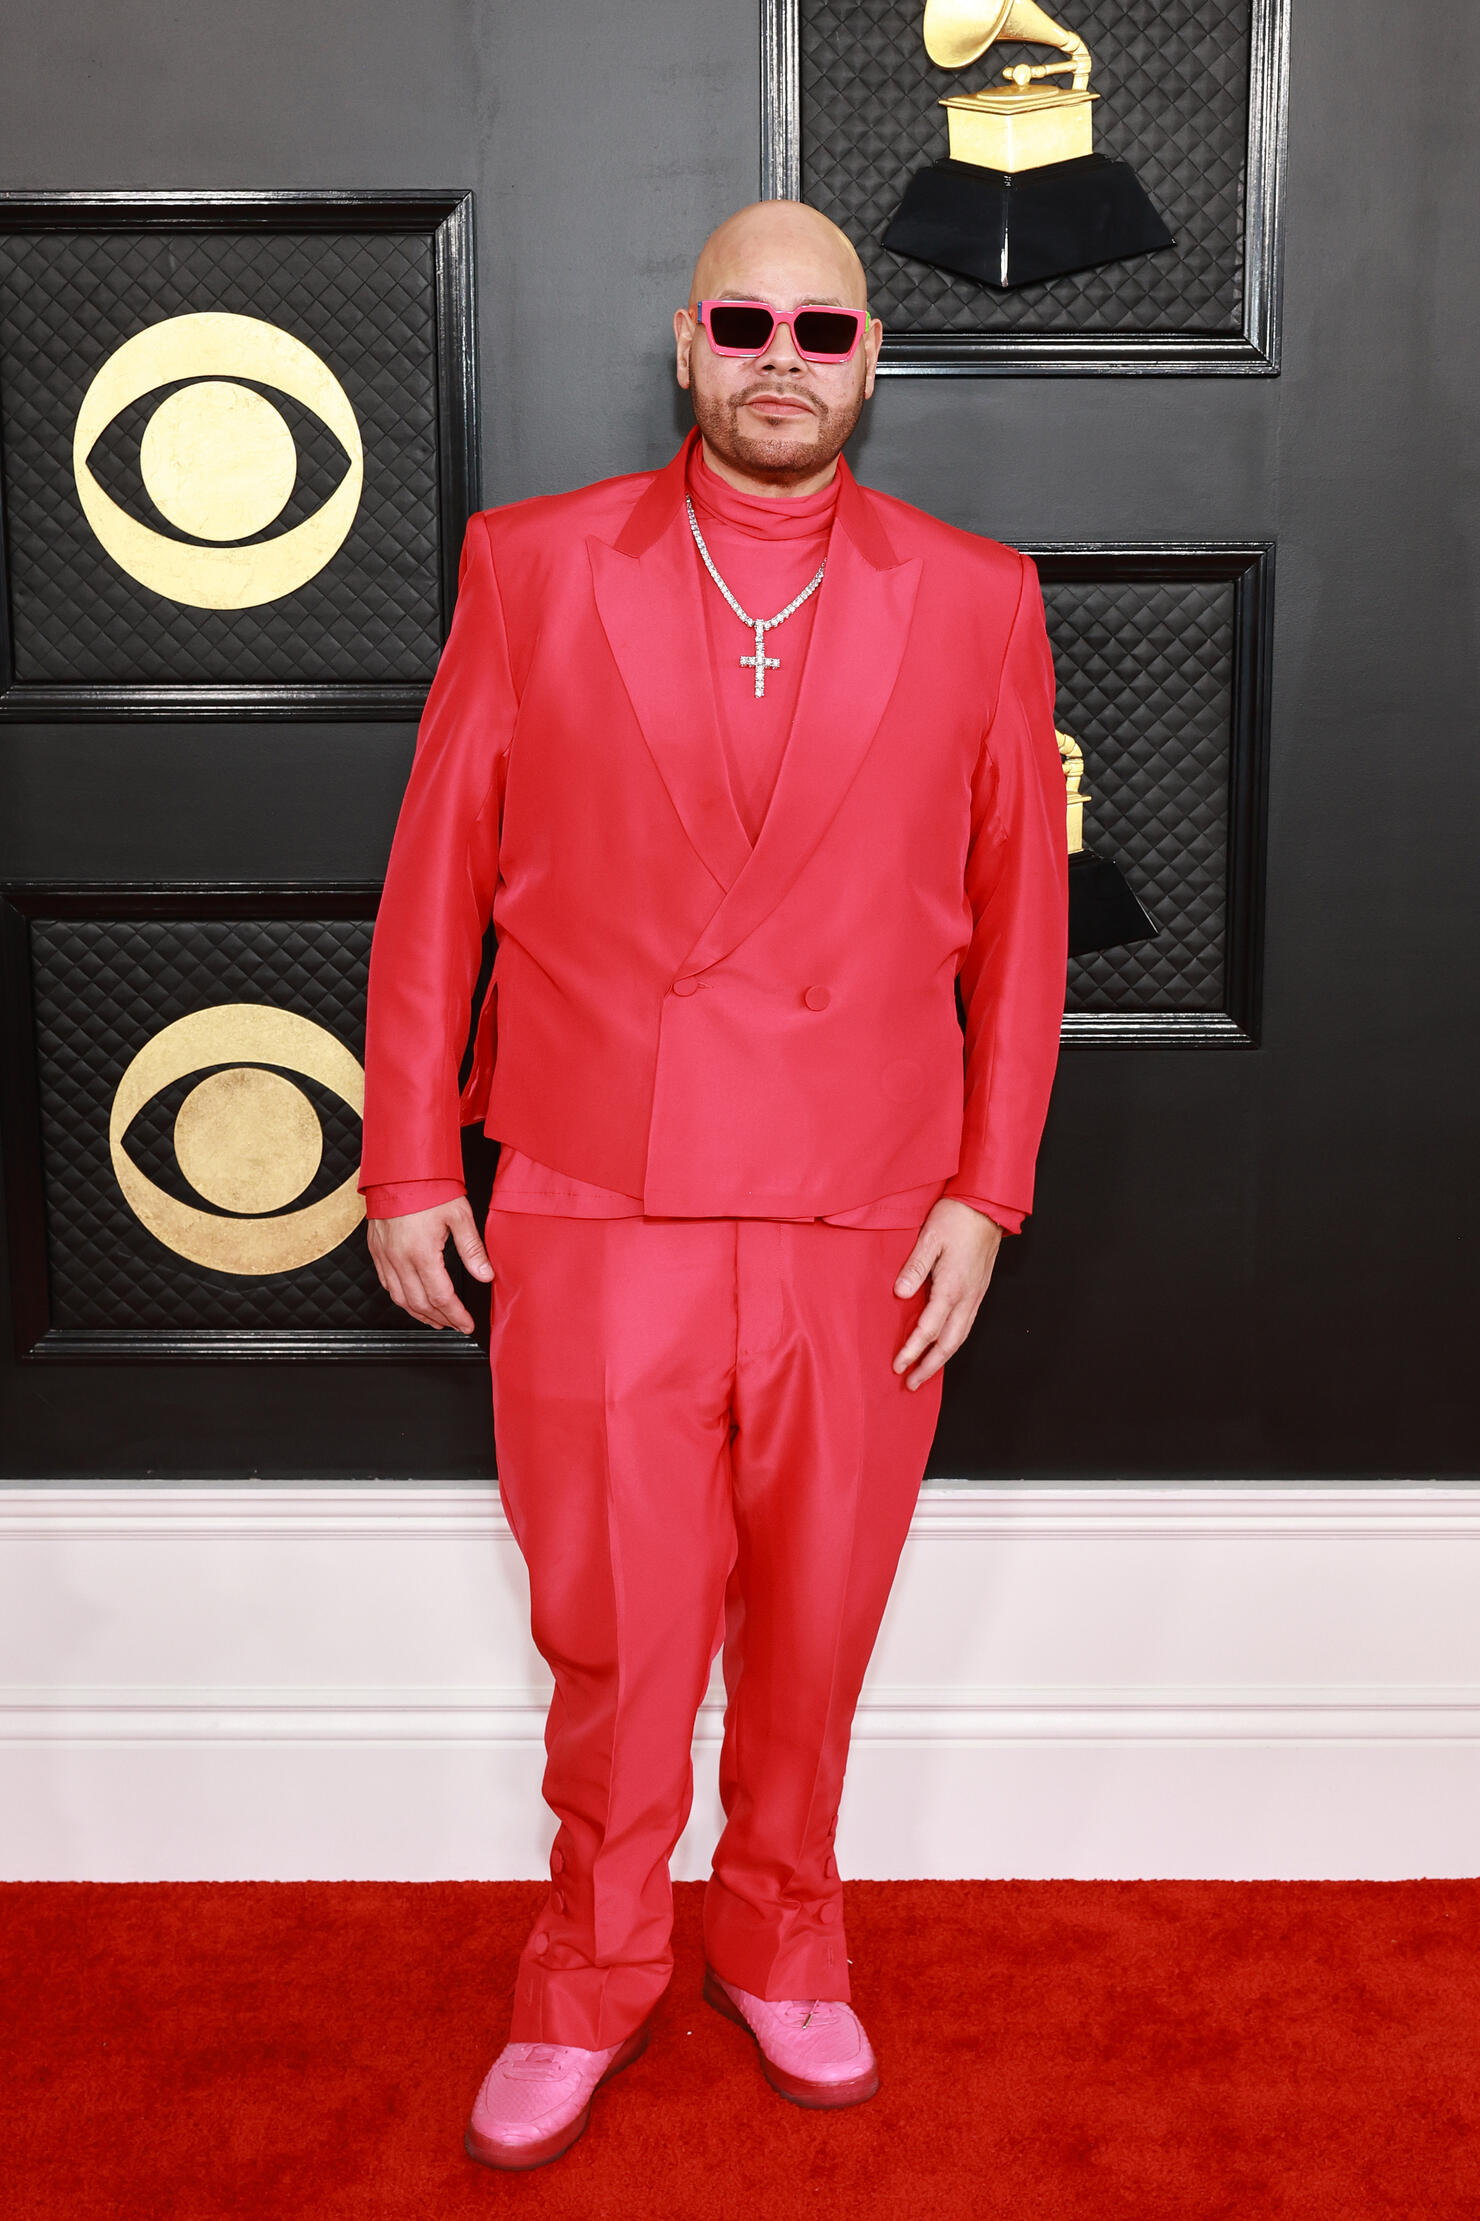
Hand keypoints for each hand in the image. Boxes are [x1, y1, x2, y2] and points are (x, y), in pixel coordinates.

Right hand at [367, 1196, 492, 1333]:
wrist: (398, 1169)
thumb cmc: (427, 1187)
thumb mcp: (459, 1215)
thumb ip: (472, 1249)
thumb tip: (485, 1275)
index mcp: (421, 1253)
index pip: (441, 1297)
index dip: (456, 1315)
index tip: (467, 1324)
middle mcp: (399, 1259)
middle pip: (420, 1303)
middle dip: (441, 1319)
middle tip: (456, 1325)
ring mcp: (385, 1256)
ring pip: (400, 1298)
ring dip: (420, 1314)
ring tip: (437, 1320)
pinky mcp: (376, 1251)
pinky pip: (387, 1284)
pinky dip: (401, 1299)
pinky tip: (412, 1300)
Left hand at [891, 1198, 1003, 1389]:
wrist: (987, 1207)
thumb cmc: (956, 1218)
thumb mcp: (929, 1237)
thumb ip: (915, 1268)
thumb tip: (900, 1294)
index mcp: (952, 1286)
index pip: (929, 1328)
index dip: (913, 1349)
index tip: (898, 1365)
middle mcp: (967, 1296)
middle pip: (949, 1343)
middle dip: (930, 1366)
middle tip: (911, 1384)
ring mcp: (976, 1295)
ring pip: (960, 1337)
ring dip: (942, 1359)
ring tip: (925, 1373)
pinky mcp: (979, 1291)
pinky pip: (966, 1325)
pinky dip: (953, 1343)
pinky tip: (944, 1347)